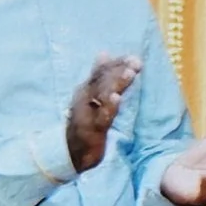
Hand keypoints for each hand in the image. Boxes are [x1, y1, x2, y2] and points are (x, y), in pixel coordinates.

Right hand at [66, 53, 141, 173]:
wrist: (69, 152)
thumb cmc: (83, 121)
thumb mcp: (90, 96)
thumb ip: (99, 77)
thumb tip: (104, 53)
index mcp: (86, 89)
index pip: (101, 72)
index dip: (117, 63)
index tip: (133, 57)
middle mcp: (85, 98)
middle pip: (103, 80)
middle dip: (119, 70)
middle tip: (136, 61)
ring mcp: (87, 113)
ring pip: (103, 95)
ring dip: (116, 83)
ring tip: (130, 73)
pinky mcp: (91, 129)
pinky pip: (101, 116)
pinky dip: (109, 107)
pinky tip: (117, 98)